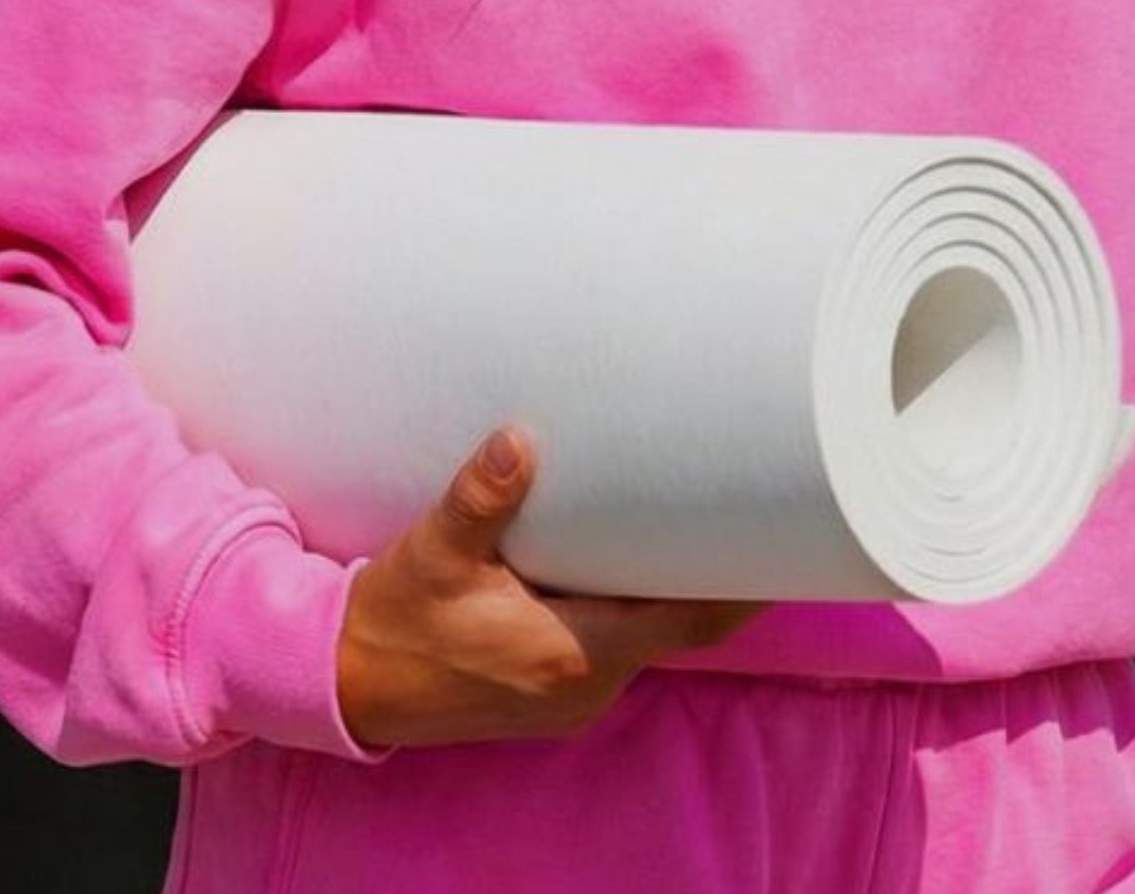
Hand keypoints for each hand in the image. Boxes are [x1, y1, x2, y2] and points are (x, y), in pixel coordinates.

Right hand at [334, 428, 770, 749]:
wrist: (350, 682)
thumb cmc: (395, 619)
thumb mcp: (433, 553)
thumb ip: (480, 498)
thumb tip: (517, 440)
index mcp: (573, 652)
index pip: (690, 620)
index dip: (743, 584)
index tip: (785, 535)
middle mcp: (587, 684)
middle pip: (682, 627)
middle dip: (717, 573)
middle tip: (751, 502)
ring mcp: (572, 693)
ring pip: (651, 636)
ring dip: (674, 587)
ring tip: (699, 517)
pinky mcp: (554, 688)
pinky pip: (619, 644)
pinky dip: (638, 605)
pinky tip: (633, 559)